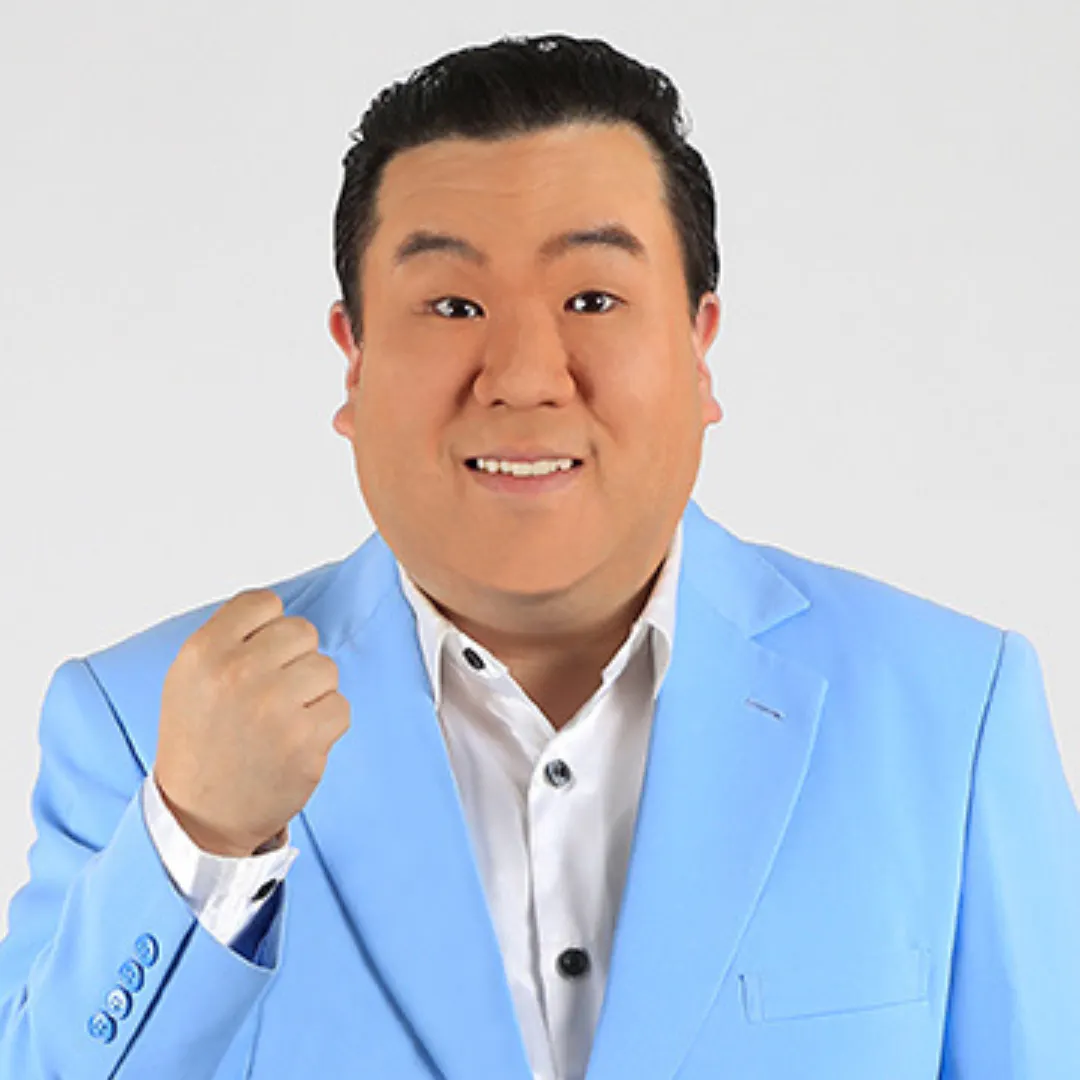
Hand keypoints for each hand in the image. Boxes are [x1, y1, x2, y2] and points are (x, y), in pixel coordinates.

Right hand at [154, 588, 349, 855]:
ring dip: (313, 693)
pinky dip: (325, 724)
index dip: (268, 629)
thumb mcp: (190, 678)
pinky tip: (296, 741)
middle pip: (302, 631)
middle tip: (272, 694)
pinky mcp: (304, 740)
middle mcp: (236, 673)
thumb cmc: (200, 743)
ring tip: (282, 720)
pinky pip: (340, 707)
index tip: (258, 657)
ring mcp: (273, 707)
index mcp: (203, 652)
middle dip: (295, 660)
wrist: (199, 817)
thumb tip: (280, 613)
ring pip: (326, 668)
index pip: (263, 602)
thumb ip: (230, 638)